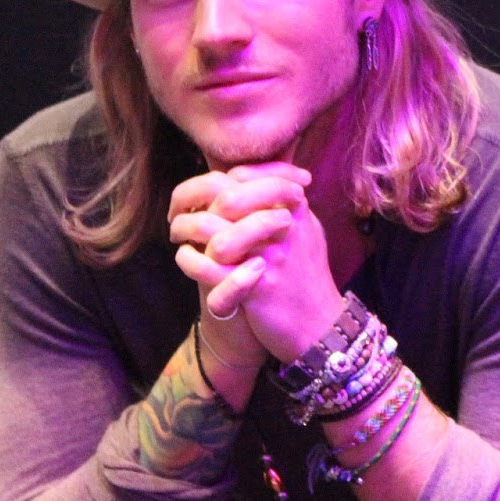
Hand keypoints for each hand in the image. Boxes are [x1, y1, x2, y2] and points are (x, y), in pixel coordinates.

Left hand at [170, 164, 344, 362]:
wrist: (320, 324)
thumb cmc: (308, 277)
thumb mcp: (308, 231)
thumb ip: (288, 205)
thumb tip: (261, 180)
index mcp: (296, 210)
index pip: (248, 177)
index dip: (216, 180)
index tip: (203, 193)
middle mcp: (285, 229)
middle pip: (230, 197)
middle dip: (196, 202)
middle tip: (182, 212)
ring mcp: (270, 257)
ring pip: (216, 232)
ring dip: (187, 230)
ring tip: (179, 236)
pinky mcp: (256, 287)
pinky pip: (209, 268)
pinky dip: (189, 260)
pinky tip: (186, 257)